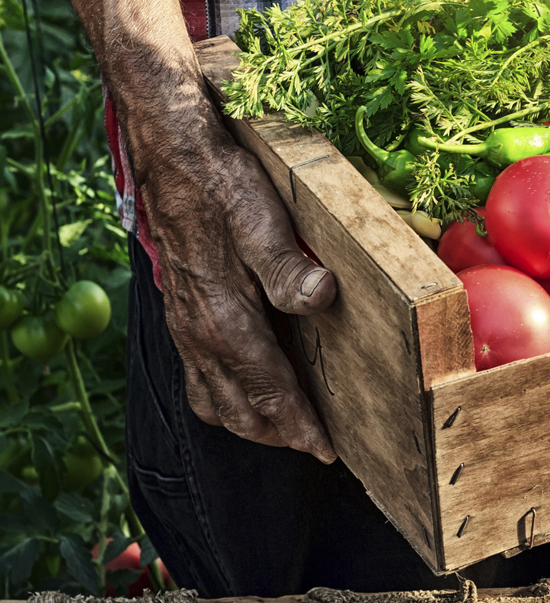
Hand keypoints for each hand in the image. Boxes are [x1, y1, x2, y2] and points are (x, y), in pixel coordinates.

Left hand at [0, 0, 337, 461]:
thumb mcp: (213, 44)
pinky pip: (214, 173)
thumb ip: (245, 107)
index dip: (237, 366)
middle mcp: (154, 162)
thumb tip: (303, 146)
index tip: (286, 425)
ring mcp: (153, 125)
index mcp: (169, 163)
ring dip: (257, 351)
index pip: (201, 288)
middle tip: (306, 453)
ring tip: (306, 415)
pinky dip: (263, 241)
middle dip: (252, 389)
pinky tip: (306, 292)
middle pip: (200, 302)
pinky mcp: (157, 73)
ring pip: (204, 264)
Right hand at [137, 108, 338, 461]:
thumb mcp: (261, 216)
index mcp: (222, 315)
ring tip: (284, 429)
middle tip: (315, 447)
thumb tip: (321, 298)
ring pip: (214, 396)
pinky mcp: (184, 310)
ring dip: (248, 420)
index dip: (297, 423)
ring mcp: (187, 324)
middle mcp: (199, 331)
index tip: (326, 449)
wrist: (170, 153)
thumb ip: (286, 264)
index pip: (266, 387)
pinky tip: (245, 388)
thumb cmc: (221, 182)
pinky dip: (225, 396)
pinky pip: (200, 373)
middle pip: (238, 407)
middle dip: (275, 433)